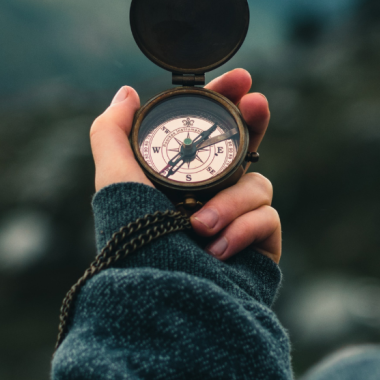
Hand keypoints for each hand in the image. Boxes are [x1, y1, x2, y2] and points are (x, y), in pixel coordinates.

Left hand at [89, 68, 278, 261]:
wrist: (163, 301)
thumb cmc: (135, 243)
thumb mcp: (114, 181)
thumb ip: (112, 132)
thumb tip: (126, 92)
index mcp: (179, 180)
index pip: (210, 131)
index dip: (227, 101)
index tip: (240, 78)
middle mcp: (210, 198)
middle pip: (246, 147)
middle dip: (254, 121)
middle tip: (257, 102)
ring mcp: (236, 223)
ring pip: (256, 184)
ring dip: (230, 200)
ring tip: (200, 227)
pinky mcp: (259, 248)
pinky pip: (267, 218)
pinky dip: (242, 229)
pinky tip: (217, 250)